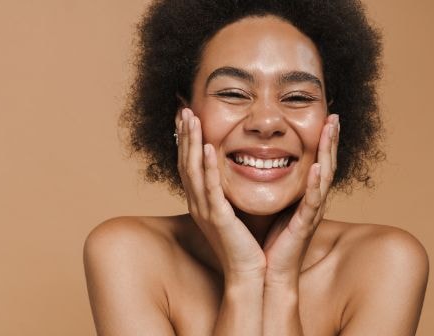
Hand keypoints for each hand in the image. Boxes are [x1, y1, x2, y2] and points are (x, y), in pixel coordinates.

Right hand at [177, 108, 267, 276]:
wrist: (250, 274)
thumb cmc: (247, 245)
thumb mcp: (234, 212)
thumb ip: (231, 192)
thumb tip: (238, 171)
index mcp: (202, 202)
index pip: (190, 164)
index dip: (186, 139)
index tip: (186, 116)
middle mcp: (199, 204)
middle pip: (186, 162)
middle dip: (184, 134)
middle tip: (183, 108)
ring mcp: (206, 211)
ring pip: (194, 171)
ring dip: (192, 143)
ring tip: (191, 119)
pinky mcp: (218, 219)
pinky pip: (210, 189)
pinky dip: (208, 167)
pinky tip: (208, 148)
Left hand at [262, 114, 339, 284]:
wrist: (263, 276)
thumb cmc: (262, 244)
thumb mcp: (264, 207)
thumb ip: (264, 187)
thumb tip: (249, 164)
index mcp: (302, 197)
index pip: (315, 162)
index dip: (321, 140)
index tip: (324, 116)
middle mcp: (311, 202)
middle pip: (326, 164)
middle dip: (331, 139)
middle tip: (334, 115)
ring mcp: (310, 213)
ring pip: (325, 177)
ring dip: (329, 152)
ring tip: (331, 129)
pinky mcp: (304, 227)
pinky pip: (312, 202)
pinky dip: (316, 184)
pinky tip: (318, 167)